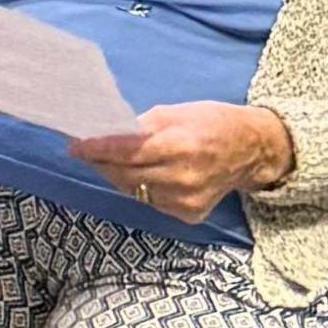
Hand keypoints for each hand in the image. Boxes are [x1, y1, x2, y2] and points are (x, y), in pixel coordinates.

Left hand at [71, 101, 297, 223]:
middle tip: (86, 150)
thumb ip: (141, 127)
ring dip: (117, 175)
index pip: (127, 152)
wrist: (253, 150)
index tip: (74, 146)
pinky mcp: (189, 214)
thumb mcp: (177, 113)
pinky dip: (139, 187)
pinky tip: (144, 174)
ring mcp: (186, 200)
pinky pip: (149, 201)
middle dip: (101, 161)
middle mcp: (183, 177)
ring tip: (113, 160)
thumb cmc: (212, 123)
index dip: (97, 149)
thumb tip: (104, 134)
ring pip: (132, 190)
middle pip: (124, 173)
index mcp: (181, 146)